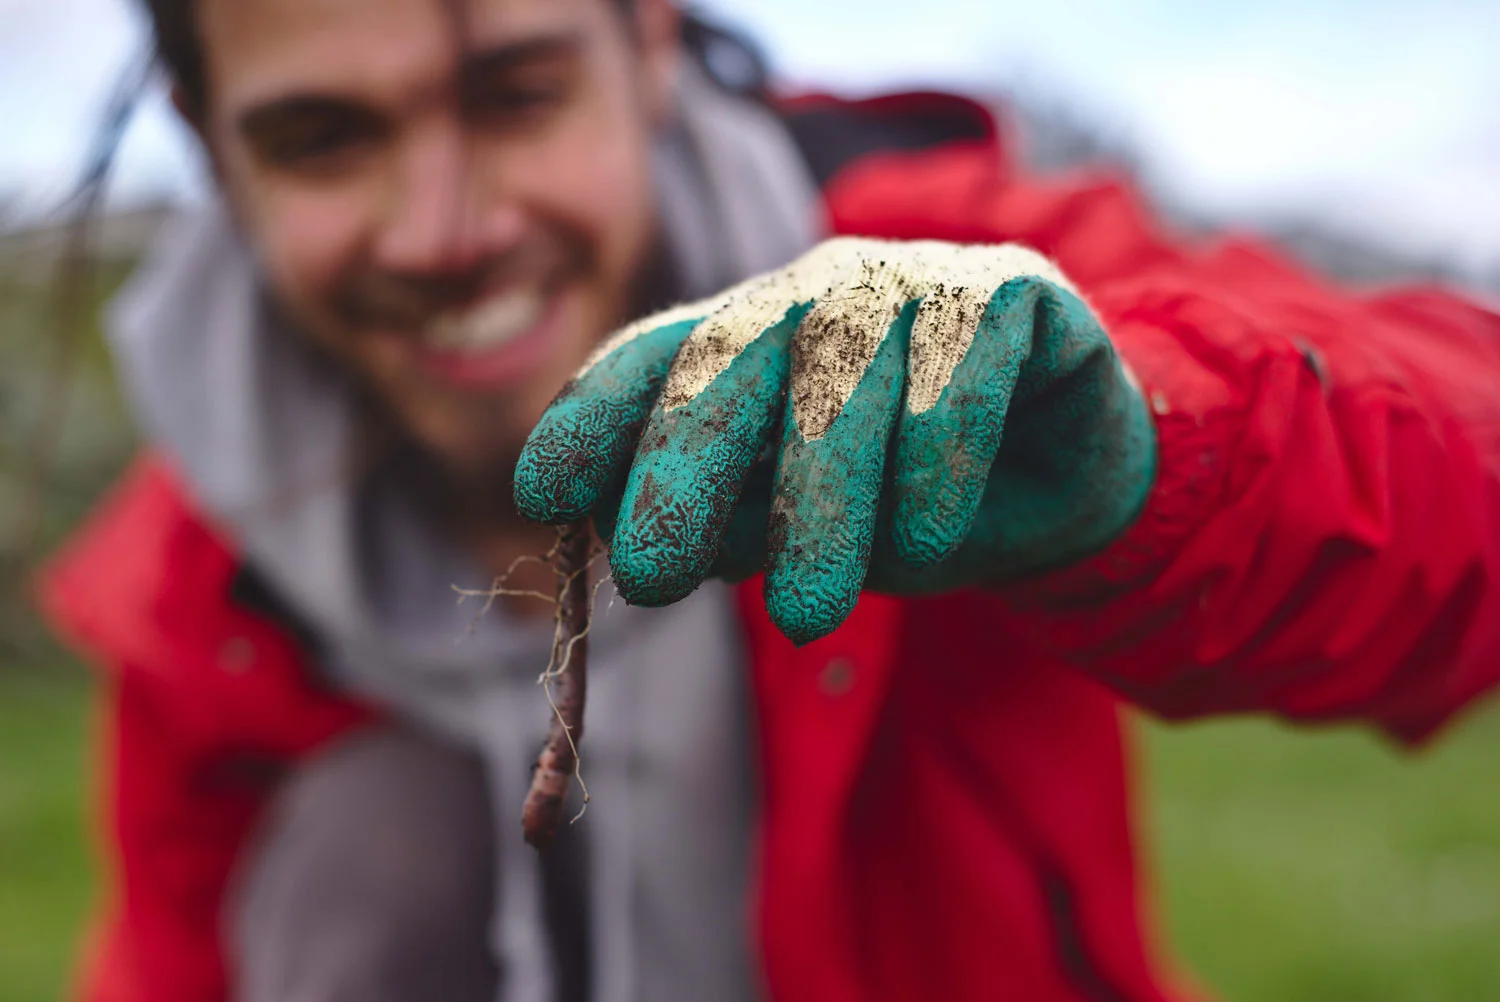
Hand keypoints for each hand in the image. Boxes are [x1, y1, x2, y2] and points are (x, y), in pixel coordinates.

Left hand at [514, 238, 1154, 644]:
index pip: (651, 363)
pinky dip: (938, 462)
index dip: (595, 420)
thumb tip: (627, 544)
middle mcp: (814, 299)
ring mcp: (911, 286)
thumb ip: (727, 525)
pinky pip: (959, 376)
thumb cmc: (912, 506)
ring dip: (822, 504)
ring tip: (809, 613)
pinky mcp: (1012, 295)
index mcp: (748, 346)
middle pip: (729, 363)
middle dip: (686, 471)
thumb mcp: (806, 532)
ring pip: (844, 382)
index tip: (541, 494)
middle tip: (654, 578)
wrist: (1071, 477)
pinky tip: (927, 537)